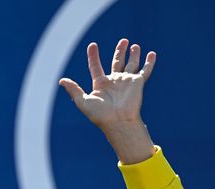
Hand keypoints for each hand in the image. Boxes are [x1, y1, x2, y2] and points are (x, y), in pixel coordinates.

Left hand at [59, 39, 156, 162]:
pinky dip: (149, 63)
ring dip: (133, 55)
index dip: (93, 56)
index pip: (96, 67)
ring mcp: (126, 82)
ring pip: (131, 64)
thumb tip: (61, 80)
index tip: (92, 45)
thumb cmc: (100, 115)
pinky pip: (145, 71)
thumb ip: (74, 90)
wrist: (118, 122)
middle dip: (120, 51)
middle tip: (123, 41)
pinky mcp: (137, 83)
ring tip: (134, 45)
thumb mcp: (83, 102)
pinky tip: (152, 54)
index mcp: (101, 85)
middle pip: (117, 62)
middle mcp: (114, 82)